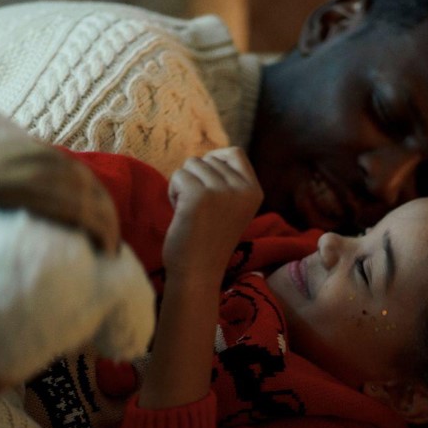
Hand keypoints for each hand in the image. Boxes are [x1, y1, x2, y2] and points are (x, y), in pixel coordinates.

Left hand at [163, 147, 263, 281]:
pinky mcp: (200, 195)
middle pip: (208, 158)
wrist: (198, 274)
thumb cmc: (208, 243)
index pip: (235, 153)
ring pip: (191, 165)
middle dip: (196, 178)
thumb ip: (228, 184)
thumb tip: (208, 157)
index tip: (205, 182)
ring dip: (183, 185)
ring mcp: (222, 191)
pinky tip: (180, 214)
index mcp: (255, 191)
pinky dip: (173, 192)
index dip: (215, 161)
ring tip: (189, 212)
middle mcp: (243, 188)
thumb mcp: (231, 209)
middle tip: (197, 208)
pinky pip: (178, 176)